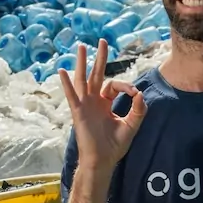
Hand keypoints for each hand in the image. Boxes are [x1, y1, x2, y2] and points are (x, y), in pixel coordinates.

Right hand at [59, 40, 146, 169]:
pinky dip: (66, 83)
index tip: (134, 94)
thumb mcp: (131, 125)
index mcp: (105, 103)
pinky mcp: (79, 112)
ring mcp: (85, 105)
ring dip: (82, 63)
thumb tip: (140, 93)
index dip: (126, 86)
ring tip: (82, 47)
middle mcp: (94, 101)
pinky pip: (72, 95)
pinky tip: (62, 71)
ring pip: (83, 80)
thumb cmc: (114, 146)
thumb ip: (139, 110)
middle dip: (100, 58)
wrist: (103, 160)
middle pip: (96, 75)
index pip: (114, 85)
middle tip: (103, 41)